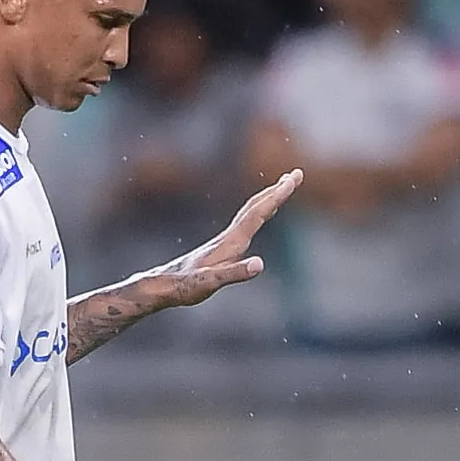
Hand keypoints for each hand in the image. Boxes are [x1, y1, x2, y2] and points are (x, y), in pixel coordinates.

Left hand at [150, 171, 301, 307]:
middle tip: (296, 173)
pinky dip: (259, 212)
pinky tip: (261, 215)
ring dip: (269, 198)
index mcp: (231, 242)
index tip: (292, 179)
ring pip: (251, 212)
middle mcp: (229, 237)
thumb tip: (259, 264)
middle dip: (277, 190)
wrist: (163, 285)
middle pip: (256, 207)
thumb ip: (234, 274)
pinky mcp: (222, 247)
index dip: (276, 196)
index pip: (258, 214)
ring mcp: (225, 240)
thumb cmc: (185, 286)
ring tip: (284, 186)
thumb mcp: (210, 284)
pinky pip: (246, 223)